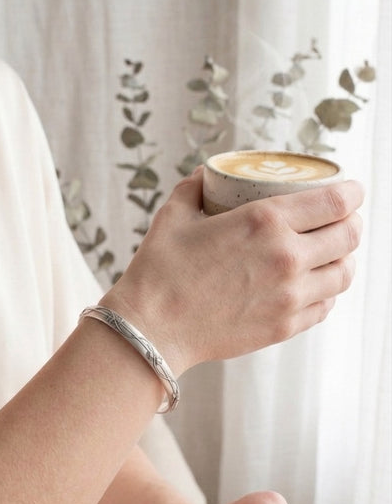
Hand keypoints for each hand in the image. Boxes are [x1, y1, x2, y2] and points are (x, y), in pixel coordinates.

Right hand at [103, 168, 362, 374]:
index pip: (337, 201)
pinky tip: (312, 286)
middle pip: (349, 236)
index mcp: (266, 221)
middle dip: (350, 222)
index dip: (352, 193)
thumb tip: (208, 175)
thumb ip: (196, 187)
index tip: (350, 191)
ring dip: (343, 259)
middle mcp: (287, 257)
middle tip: (340, 220)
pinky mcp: (284, 326)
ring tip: (330, 254)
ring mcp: (290, 296)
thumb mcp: (175, 214)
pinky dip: (326, 292)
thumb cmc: (160, 270)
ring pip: (344, 274)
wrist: (151, 328)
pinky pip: (325, 306)